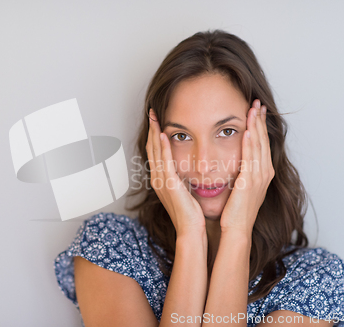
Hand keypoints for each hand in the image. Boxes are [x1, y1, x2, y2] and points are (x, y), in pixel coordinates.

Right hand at [146, 108, 205, 236]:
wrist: (191, 230)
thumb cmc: (192, 215)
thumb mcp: (185, 193)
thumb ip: (183, 180)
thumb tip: (189, 169)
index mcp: (161, 180)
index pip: (156, 153)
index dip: (155, 136)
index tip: (157, 121)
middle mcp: (157, 179)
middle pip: (152, 148)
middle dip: (152, 129)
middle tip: (152, 112)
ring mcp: (161, 181)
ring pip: (156, 152)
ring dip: (155, 133)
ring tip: (155, 117)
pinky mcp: (169, 184)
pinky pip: (165, 162)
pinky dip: (163, 147)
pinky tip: (164, 135)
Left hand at [219, 99, 274, 236]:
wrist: (236, 229)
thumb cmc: (234, 212)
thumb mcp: (239, 188)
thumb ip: (239, 174)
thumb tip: (233, 164)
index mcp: (262, 174)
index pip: (261, 144)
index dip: (259, 126)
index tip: (256, 111)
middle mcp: (264, 173)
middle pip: (263, 140)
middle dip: (260, 120)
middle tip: (257, 102)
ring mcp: (259, 177)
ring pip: (259, 145)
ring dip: (256, 126)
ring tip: (254, 109)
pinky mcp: (250, 181)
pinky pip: (251, 158)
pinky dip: (251, 143)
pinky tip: (248, 130)